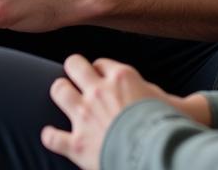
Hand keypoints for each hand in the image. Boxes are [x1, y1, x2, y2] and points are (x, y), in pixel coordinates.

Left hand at [41, 56, 210, 169]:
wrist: (156, 154)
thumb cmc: (165, 126)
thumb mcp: (164, 98)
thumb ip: (146, 91)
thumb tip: (162, 96)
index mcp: (121, 77)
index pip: (100, 63)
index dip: (100, 71)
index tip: (102, 78)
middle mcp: (99, 92)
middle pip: (74, 65)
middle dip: (73, 68)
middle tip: (75, 76)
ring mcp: (85, 117)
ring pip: (59, 91)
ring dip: (61, 93)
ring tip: (63, 96)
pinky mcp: (76, 144)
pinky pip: (53, 137)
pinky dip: (51, 136)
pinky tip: (51, 134)